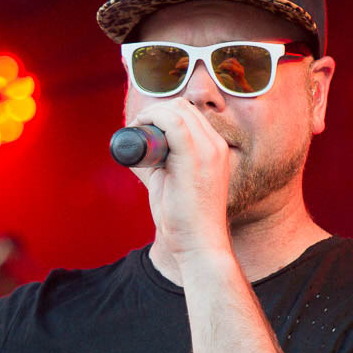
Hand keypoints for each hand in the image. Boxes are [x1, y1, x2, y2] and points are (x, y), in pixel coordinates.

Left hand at [129, 99, 234, 262]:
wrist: (198, 245)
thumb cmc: (184, 220)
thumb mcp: (175, 182)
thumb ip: (163, 161)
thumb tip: (140, 147)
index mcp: (215, 150)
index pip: (190, 114)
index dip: (162, 114)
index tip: (143, 128)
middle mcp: (216, 146)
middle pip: (182, 107)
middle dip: (154, 111)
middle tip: (137, 129)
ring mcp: (209, 150)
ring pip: (177, 110)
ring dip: (151, 114)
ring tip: (137, 130)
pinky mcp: (194, 158)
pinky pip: (173, 122)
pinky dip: (153, 119)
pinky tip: (140, 128)